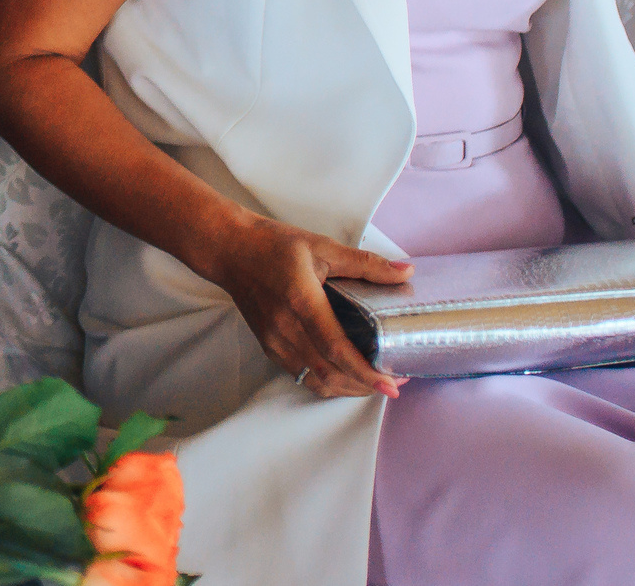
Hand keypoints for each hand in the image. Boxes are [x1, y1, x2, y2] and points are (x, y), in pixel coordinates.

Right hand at [205, 215, 409, 400]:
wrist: (228, 249)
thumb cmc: (272, 245)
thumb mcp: (321, 246)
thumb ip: (366, 263)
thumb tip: (406, 272)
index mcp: (301, 301)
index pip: (337, 349)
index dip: (366, 372)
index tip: (392, 383)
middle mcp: (285, 327)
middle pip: (330, 374)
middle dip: (365, 386)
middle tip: (394, 383)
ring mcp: (274, 341)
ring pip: (316, 381)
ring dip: (347, 389)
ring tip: (373, 382)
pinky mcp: (269, 346)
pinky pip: (302, 375)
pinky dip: (327, 382)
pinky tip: (344, 374)